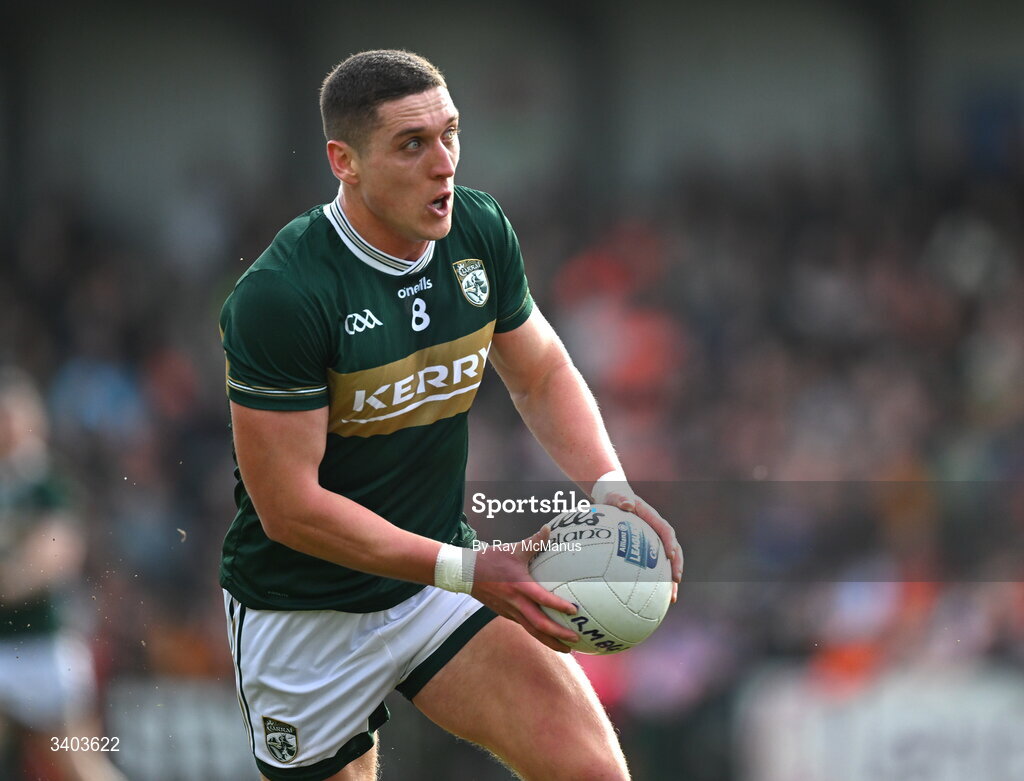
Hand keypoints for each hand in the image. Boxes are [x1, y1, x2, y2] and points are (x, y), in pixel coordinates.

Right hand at [471, 527, 579, 651]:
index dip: (558, 605)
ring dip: (549, 641)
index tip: (574, 611)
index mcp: (519, 585)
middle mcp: (515, 602)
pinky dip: (538, 634)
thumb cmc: (491, 559)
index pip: (541, 598)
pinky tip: (548, 637)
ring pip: (532, 630)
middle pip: (539, 624)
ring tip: (566, 649)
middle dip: (558, 634)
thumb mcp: (513, 549)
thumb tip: (549, 528)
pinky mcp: (506, 614)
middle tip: (575, 639)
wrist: (465, 573)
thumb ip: (534, 541)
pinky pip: (525, 626)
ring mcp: (510, 611)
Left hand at [600, 491, 682, 602]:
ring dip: (670, 580)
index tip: (670, 555)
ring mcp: (652, 542)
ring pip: (666, 563)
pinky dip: (653, 582)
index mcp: (652, 518)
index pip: (666, 531)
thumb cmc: (613, 496)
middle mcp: (656, 531)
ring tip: (671, 599)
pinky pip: (652, 567)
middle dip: (677, 566)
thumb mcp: (615, 495)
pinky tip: (648, 600)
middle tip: (676, 582)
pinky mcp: (645, 550)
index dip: (670, 543)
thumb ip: (621, 499)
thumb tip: (627, 503)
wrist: (612, 497)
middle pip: (673, 550)